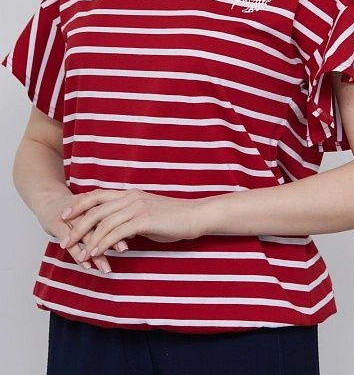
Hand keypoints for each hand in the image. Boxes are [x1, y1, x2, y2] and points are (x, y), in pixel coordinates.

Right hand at [36, 192, 128, 272]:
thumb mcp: (93, 209)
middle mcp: (83, 208)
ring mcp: (69, 217)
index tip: (135, 234)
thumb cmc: (74, 208)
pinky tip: (86, 264)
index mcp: (94, 202)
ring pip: (86, 234)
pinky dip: (78, 254)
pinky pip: (70, 242)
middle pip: (100, 223)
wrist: (47, 199)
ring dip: (96, 251)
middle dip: (112, 237)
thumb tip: (131, 233)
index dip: (123, 222)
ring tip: (106, 267)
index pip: (111, 213)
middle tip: (124, 250)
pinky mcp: (56, 225)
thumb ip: (110, 220)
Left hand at [59, 188, 207, 260]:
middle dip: (77, 225)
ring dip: (89, 239)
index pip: (98, 196)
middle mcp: (130, 197)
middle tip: (65, 240)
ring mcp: (137, 207)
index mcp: (129, 194)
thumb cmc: (172, 218)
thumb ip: (130, 218)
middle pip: (96, 209)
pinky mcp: (144, 220)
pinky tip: (97, 252)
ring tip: (79, 254)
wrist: (194, 216)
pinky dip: (105, 243)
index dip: (79, 204)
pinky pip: (118, 232)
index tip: (65, 215)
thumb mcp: (147, 214)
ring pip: (105, 222)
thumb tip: (118, 232)